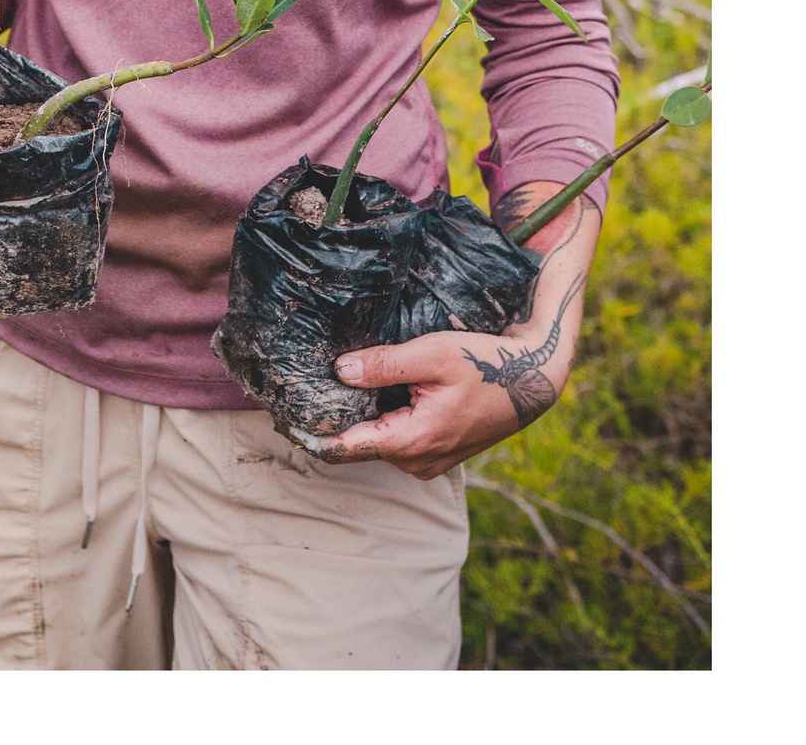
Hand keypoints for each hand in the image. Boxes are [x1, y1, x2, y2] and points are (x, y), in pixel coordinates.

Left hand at [318, 207, 591, 478]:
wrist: (535, 380)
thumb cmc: (487, 363)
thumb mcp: (433, 354)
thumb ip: (383, 365)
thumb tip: (339, 371)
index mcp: (413, 441)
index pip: (345, 448)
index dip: (310, 434)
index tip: (280, 418)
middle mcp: (418, 461)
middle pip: (357, 444)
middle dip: (333, 420)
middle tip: (303, 389)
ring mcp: (430, 460)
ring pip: (377, 441)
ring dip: (360, 418)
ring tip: (337, 385)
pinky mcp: (437, 452)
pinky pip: (396, 439)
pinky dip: (382, 419)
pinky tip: (373, 392)